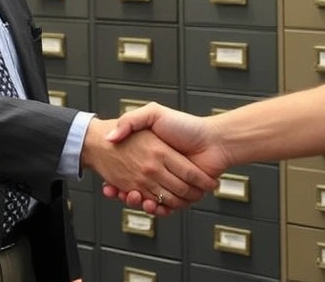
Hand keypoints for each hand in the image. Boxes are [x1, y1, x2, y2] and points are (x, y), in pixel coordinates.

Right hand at [80, 118, 217, 211]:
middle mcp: (159, 170)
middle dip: (127, 194)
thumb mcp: (154, 113)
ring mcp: (170, 184)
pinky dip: (157, 210)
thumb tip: (111, 136)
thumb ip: (132, 120)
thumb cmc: (186, 125)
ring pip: (148, 201)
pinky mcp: (182, 196)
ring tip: (133, 196)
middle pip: (137, 189)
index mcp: (152, 155)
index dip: (117, 181)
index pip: (128, 172)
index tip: (110, 185)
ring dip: (139, 203)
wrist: (214, 140)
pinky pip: (165, 207)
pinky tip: (149, 204)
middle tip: (122, 192)